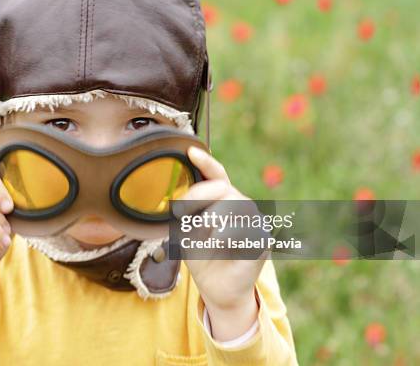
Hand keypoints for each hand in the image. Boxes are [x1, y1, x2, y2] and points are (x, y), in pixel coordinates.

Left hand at [183, 146, 265, 340]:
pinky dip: (224, 239)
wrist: (218, 289)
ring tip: (202, 239)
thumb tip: (179, 200)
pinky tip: (219, 248)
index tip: (190, 151)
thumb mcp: (185, 232)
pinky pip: (242, 229)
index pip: (217, 175)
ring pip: (232, 205)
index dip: (206, 162)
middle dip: (197, 199)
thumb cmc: (202, 257)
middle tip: (183, 219)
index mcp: (223, 200)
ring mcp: (255, 221)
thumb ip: (184, 214)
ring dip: (209, 222)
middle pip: (221, 188)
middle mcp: (242, 205)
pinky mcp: (262, 239)